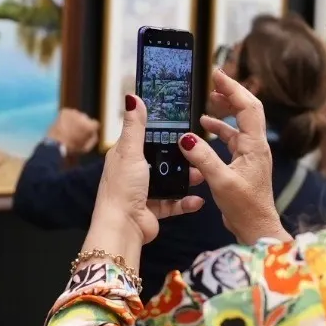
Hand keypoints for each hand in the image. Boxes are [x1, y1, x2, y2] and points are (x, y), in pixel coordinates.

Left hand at [45, 108, 100, 154]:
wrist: (54, 144)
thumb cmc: (72, 148)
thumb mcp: (86, 148)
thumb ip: (93, 138)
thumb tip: (94, 132)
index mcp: (90, 125)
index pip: (95, 124)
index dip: (91, 130)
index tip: (86, 134)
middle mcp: (84, 116)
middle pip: (86, 119)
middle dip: (82, 124)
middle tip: (76, 132)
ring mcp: (74, 112)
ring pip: (77, 115)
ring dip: (75, 120)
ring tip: (69, 128)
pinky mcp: (65, 111)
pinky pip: (69, 113)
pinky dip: (67, 118)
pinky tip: (63, 125)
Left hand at [86, 95, 204, 259]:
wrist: (123, 227)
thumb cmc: (122, 188)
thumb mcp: (130, 151)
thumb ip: (134, 126)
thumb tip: (132, 97)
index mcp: (125, 156)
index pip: (143, 137)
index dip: (159, 130)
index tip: (180, 124)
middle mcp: (133, 173)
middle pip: (161, 160)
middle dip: (180, 157)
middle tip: (198, 151)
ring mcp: (144, 192)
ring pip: (170, 181)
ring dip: (187, 179)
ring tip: (203, 174)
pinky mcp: (153, 210)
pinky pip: (174, 204)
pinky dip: (186, 202)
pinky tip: (198, 200)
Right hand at [178, 67, 286, 243]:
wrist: (257, 227)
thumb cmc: (245, 207)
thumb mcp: (220, 181)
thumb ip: (203, 158)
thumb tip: (186, 138)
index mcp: (254, 146)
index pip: (247, 107)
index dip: (233, 88)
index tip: (218, 75)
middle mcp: (255, 146)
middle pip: (247, 110)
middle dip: (231, 94)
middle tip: (213, 83)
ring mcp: (251, 154)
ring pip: (239, 124)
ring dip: (225, 110)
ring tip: (208, 101)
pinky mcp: (244, 164)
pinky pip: (233, 138)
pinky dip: (220, 129)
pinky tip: (206, 128)